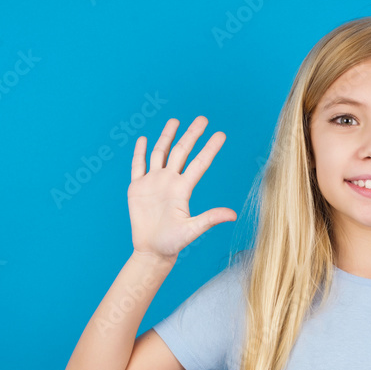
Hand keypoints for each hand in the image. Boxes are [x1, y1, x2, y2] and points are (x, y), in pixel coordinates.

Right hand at [127, 116, 236, 263]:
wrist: (152, 251)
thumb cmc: (173, 243)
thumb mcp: (193, 230)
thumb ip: (210, 219)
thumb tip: (233, 215)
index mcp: (183, 189)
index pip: (199, 163)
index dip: (210, 148)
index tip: (221, 134)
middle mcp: (169, 181)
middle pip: (181, 152)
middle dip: (191, 135)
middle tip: (203, 118)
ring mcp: (153, 182)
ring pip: (160, 153)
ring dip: (166, 137)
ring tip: (174, 121)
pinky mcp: (137, 188)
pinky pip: (138, 166)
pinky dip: (139, 152)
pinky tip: (143, 139)